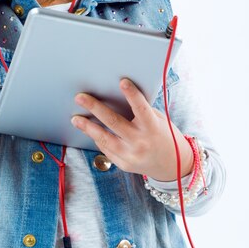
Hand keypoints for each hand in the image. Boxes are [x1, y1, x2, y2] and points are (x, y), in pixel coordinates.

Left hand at [71, 78, 193, 181]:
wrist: (173, 166)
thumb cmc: (163, 136)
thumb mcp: (158, 121)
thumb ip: (141, 112)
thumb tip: (116, 96)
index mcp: (152, 128)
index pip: (141, 108)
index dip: (132, 94)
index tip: (122, 81)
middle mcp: (141, 142)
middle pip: (114, 122)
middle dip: (95, 108)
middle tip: (80, 97)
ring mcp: (131, 155)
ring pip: (104, 139)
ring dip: (87, 127)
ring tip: (75, 118)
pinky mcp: (124, 164)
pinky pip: (106, 149)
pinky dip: (97, 138)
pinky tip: (89, 130)